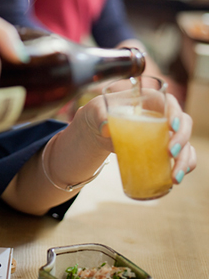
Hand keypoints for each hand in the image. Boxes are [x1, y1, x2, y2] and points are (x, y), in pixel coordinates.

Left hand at [73, 92, 196, 183]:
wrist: (95, 131)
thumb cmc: (97, 114)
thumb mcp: (95, 111)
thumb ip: (99, 115)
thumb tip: (106, 128)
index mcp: (148, 100)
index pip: (169, 102)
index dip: (175, 112)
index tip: (171, 126)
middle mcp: (161, 115)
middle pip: (182, 124)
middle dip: (182, 139)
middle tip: (171, 153)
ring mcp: (164, 133)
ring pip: (185, 143)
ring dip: (185, 159)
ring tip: (175, 176)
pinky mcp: (162, 150)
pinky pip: (181, 157)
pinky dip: (184, 167)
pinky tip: (176, 178)